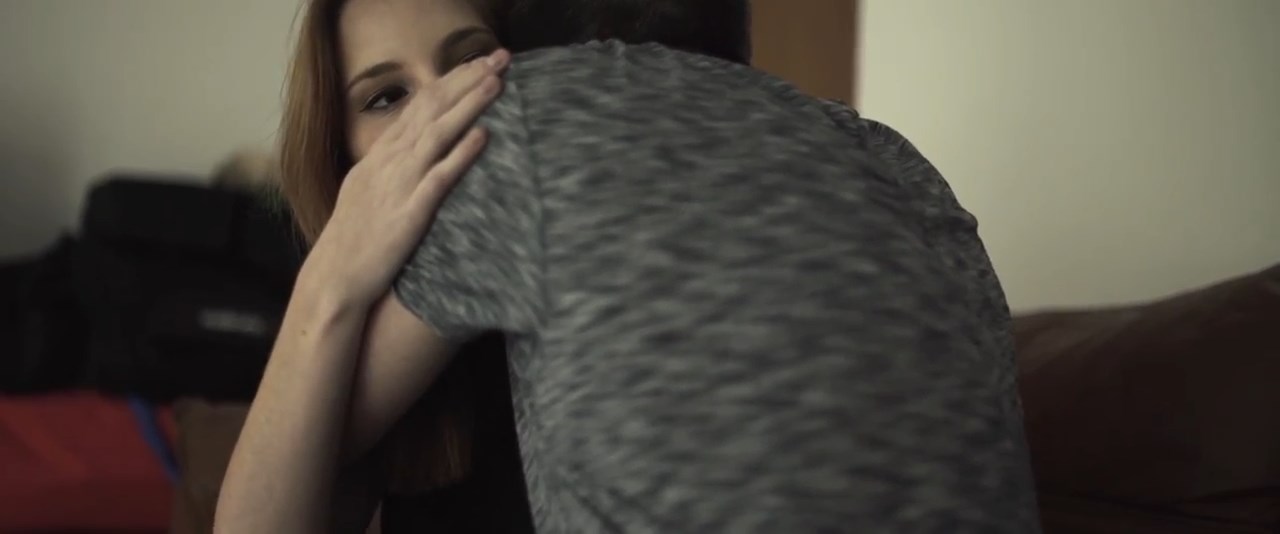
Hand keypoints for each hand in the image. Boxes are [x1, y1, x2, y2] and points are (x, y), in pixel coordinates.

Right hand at [303, 50, 510, 305]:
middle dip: (466, 79)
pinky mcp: (409, 215)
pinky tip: (482, 136)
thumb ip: (390, 171)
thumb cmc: (354, 243)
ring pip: (437, 135)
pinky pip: (439, 179)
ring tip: (496, 82)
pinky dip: (460, 155)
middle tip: (498, 56)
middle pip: (431, 109)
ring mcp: (398, 186)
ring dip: (469, 105)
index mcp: (379, 158)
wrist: (333, 280)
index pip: (418, 107)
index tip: (476, 64)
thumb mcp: (367, 195)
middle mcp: (388, 164)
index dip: (449, 82)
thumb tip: (413, 153)